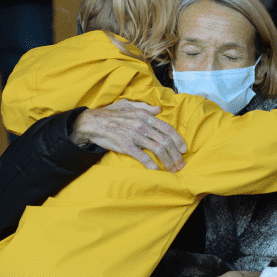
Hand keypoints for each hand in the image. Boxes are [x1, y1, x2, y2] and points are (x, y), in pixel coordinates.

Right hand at [69, 99, 186, 171]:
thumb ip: (145, 107)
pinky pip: (143, 157)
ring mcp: (135, 136)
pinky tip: (157, 170)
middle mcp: (143, 126)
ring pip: (158, 150)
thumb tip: (159, 109)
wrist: (93, 122)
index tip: (184, 149)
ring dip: (168, 161)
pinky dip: (152, 165)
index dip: (178, 140)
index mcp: (145, 116)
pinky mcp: (126, 146)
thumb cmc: (111, 114)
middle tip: (181, 164)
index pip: (168, 129)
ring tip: (172, 169)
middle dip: (176, 155)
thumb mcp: (129, 105)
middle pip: (166, 141)